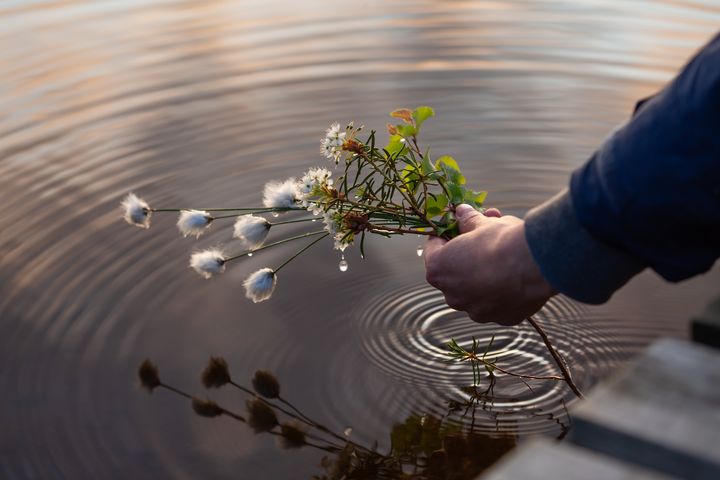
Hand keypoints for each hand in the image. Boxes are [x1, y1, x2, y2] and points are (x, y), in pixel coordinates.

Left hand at [424, 204, 555, 325]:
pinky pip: (500, 302)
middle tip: (485, 237)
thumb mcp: (481, 223)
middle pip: (456, 272)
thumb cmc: (500, 240)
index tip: (460, 225)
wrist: (533, 265)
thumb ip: (468, 220)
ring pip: (477, 290)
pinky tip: (518, 276)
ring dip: (486, 274)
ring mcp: (477, 311)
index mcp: (438, 270)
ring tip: (505, 255)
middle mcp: (452, 296)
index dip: (448, 234)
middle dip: (468, 254)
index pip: (434, 248)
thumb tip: (462, 212)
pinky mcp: (502, 319)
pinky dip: (505, 290)